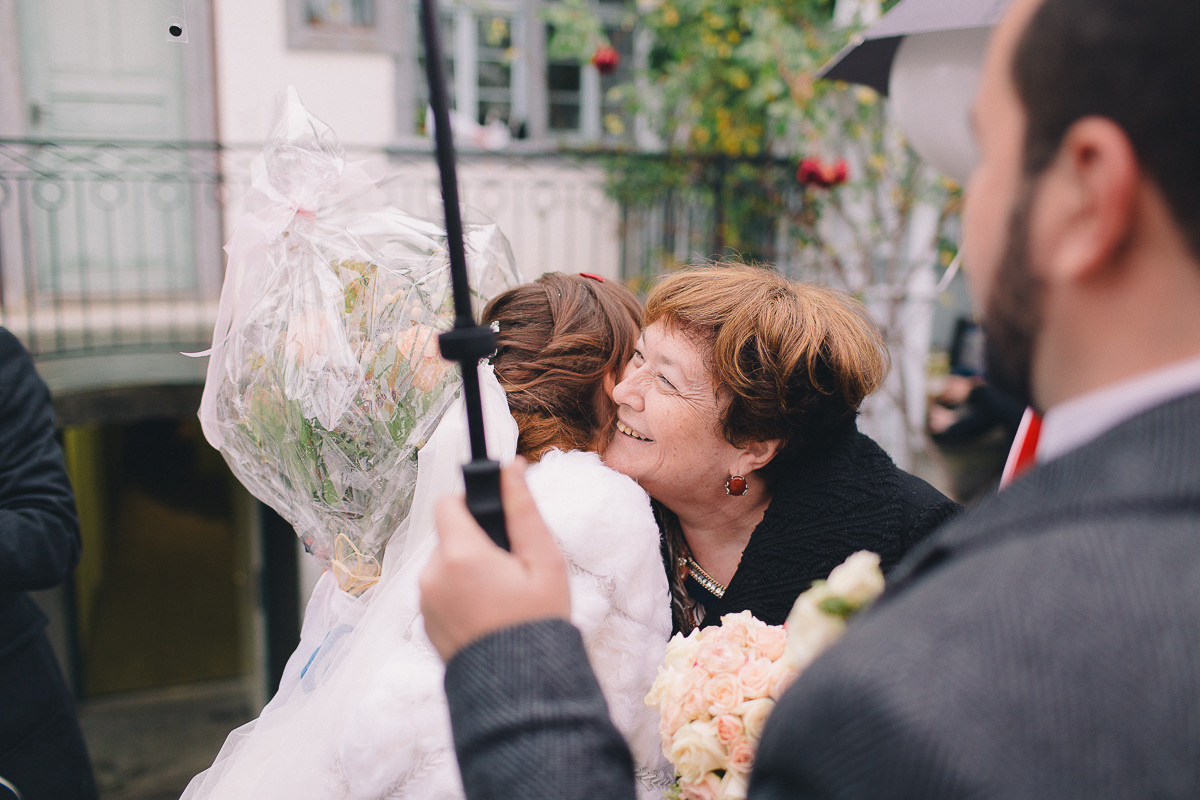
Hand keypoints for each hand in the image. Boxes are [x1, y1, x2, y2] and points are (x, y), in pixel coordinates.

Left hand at [419, 458, 570, 661]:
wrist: (519, 688)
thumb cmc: (537, 622)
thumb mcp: (544, 561)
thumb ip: (523, 510)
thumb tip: (511, 468)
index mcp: (460, 555)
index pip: (448, 504)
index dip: (472, 504)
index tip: (495, 519)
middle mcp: (432, 576)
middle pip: (450, 536)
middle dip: (477, 543)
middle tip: (511, 569)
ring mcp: (425, 602)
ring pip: (446, 565)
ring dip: (468, 570)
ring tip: (502, 597)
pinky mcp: (426, 624)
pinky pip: (442, 592)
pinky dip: (461, 595)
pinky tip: (488, 615)